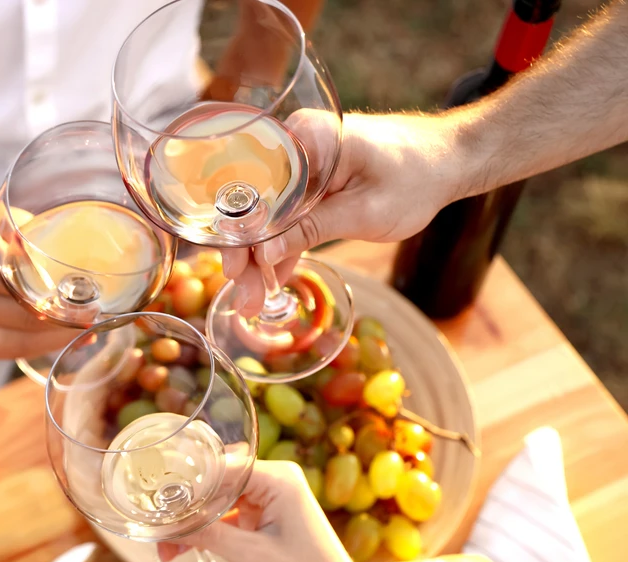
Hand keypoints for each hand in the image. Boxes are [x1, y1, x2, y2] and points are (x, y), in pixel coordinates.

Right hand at [0, 191, 78, 358]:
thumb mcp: (6, 222)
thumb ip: (38, 251)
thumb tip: (86, 279)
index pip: (19, 288)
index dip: (57, 300)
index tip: (91, 302)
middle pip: (19, 321)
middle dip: (61, 325)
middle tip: (94, 320)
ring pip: (11, 345)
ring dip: (50, 343)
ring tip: (82, 335)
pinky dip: (29, 347)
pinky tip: (54, 340)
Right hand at [162, 460, 367, 561]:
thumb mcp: (253, 556)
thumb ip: (209, 535)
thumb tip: (167, 528)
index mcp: (278, 478)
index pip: (220, 468)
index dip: (187, 486)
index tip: (157, 505)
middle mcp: (274, 479)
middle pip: (216, 483)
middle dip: (187, 509)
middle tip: (159, 531)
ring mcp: (271, 496)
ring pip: (218, 501)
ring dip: (194, 524)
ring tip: (166, 549)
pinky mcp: (267, 514)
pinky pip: (229, 515)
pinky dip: (209, 531)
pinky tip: (184, 548)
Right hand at [221, 113, 464, 313]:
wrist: (451, 160)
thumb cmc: (416, 177)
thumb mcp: (362, 213)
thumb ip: (310, 230)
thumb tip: (262, 254)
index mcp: (305, 138)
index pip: (254, 190)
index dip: (240, 235)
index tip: (235, 271)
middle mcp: (296, 143)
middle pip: (255, 205)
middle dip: (247, 254)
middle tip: (243, 296)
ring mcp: (303, 160)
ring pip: (268, 214)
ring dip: (261, 256)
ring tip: (252, 299)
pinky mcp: (313, 178)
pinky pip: (287, 213)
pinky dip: (282, 244)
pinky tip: (271, 278)